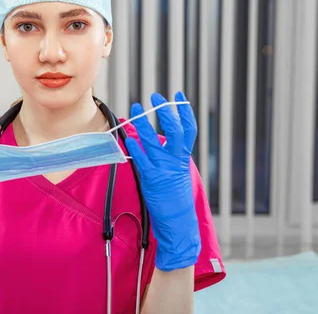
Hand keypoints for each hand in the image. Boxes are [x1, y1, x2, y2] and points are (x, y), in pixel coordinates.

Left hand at [124, 91, 200, 271]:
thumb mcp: (179, 173)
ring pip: (154, 142)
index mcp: (183, 158)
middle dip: (165, 112)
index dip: (184, 112)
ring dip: (144, 123)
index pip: (189, 130)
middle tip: (156, 96)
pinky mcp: (152, 179)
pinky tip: (129, 137)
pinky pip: (143, 160)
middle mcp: (176, 161)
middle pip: (174, 131)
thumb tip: (158, 139)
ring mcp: (164, 169)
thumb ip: (171, 156)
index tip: (178, 97)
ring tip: (137, 109)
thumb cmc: (176, 197)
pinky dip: (136, 147)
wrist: (178, 221)